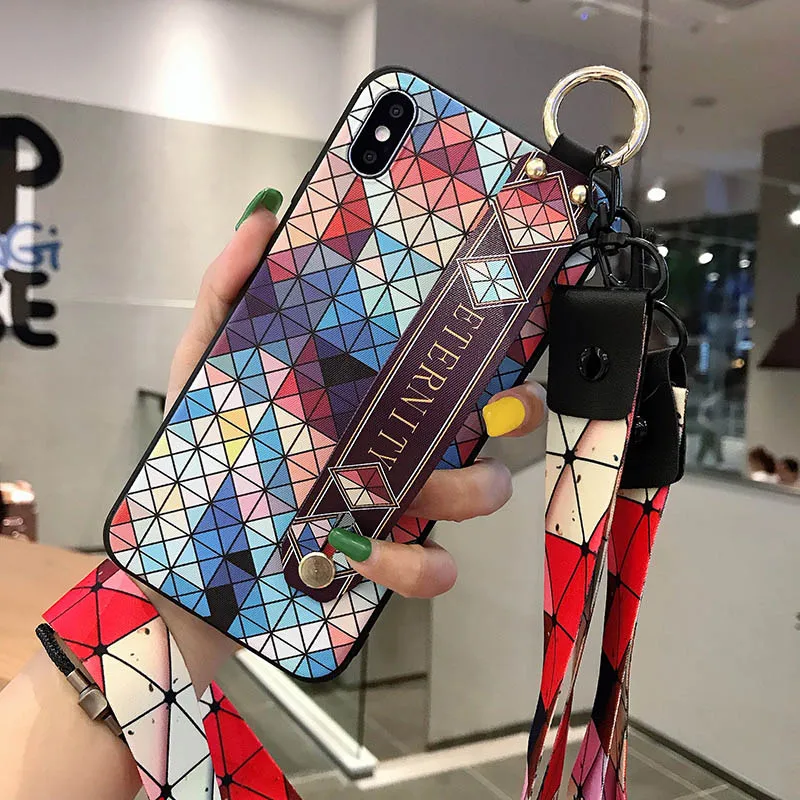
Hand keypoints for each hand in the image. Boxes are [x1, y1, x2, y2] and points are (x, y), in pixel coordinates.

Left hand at [148, 189, 546, 678]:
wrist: (185, 555)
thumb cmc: (204, 452)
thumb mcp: (204, 363)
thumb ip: (228, 292)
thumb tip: (264, 216)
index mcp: (362, 397)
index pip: (433, 363)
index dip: (477, 341)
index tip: (499, 317)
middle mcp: (391, 446)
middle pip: (480, 424)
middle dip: (515, 413)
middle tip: (512, 402)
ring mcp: (393, 505)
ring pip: (473, 493)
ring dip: (478, 489)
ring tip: (442, 487)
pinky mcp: (380, 564)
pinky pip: (428, 568)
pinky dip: (419, 566)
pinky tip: (391, 556)